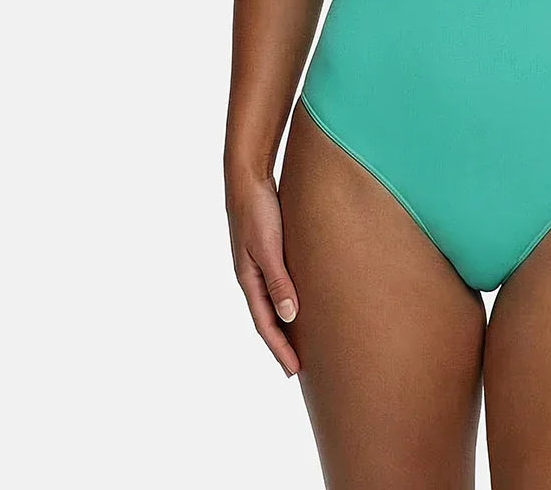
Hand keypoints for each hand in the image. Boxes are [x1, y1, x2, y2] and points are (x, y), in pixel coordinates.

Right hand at [226, 171, 301, 377]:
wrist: (248, 178)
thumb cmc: (258, 211)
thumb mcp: (268, 246)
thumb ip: (278, 279)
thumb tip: (289, 316)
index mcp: (249, 280)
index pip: (266, 324)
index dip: (280, 349)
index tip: (295, 371)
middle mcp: (252, 276)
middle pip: (268, 319)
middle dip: (282, 344)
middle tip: (299, 368)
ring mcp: (259, 264)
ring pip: (273, 303)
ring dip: (286, 324)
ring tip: (302, 341)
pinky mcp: (268, 251)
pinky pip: (279, 285)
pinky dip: (287, 300)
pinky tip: (300, 302)